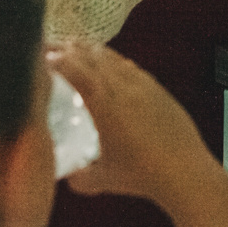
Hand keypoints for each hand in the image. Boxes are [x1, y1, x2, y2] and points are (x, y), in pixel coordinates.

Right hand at [48, 42, 216, 205]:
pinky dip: (115, 61)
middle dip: (71, 48)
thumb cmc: (140, 175)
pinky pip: (131, 67)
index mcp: (104, 103)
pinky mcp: (159, 90)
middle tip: (54, 47)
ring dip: (92, 51)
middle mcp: (122, 86)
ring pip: (113, 58)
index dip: (57, 59)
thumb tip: (66, 177)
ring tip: (78, 50)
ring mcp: (143, 85)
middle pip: (93, 56)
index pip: (75, 70)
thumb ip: (79, 177)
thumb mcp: (103, 179)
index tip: (41, 55)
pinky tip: (112, 66)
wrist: (185, 171)